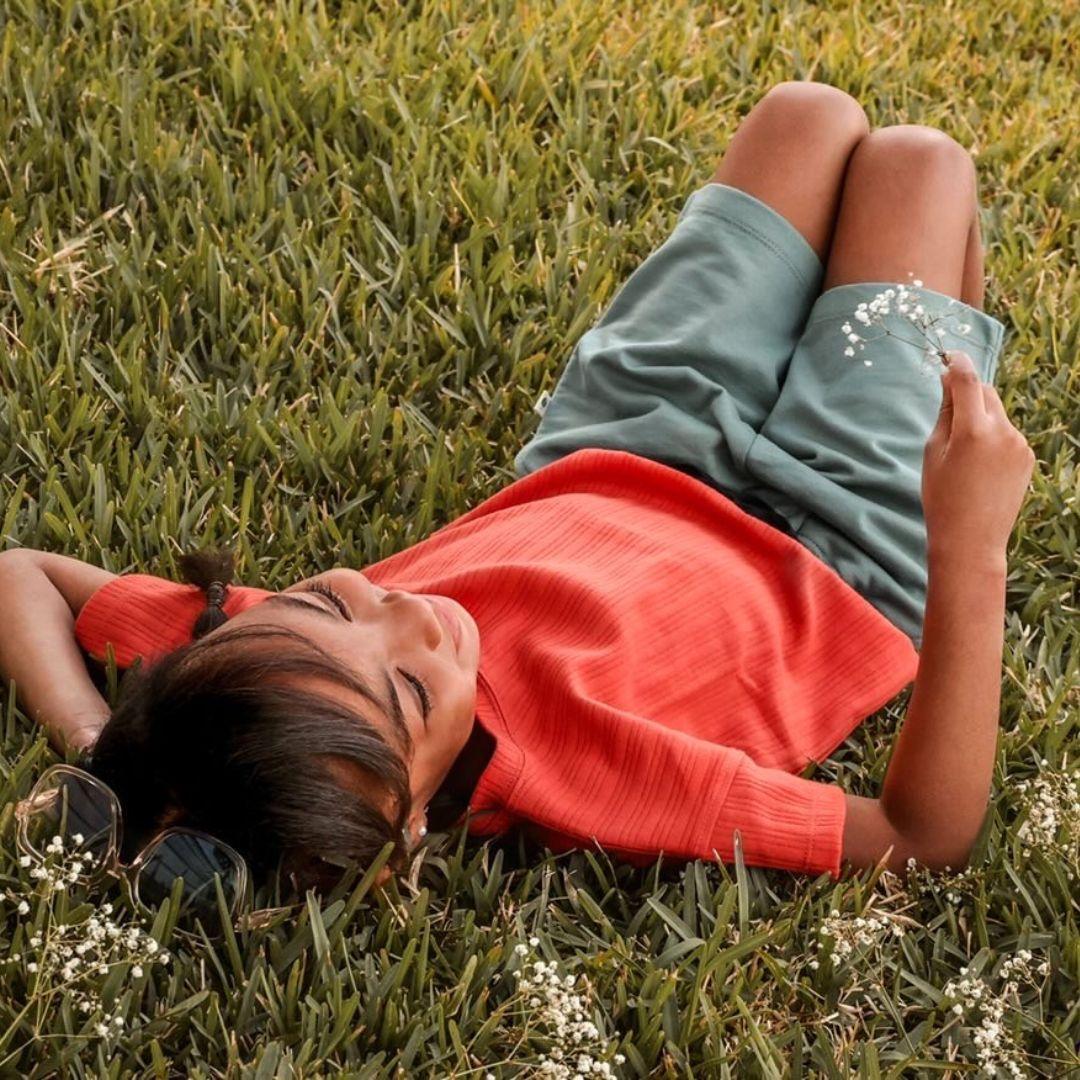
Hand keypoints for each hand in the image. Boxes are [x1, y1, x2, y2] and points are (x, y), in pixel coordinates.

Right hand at [922, 350, 1036, 559]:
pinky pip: (1007, 434)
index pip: (968, 381)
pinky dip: (991, 436)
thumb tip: (949, 384)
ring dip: (980, 417)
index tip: (948, 356)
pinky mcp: (1027, 456)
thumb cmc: (942, 498)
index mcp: (973, 430)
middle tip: (946, 405)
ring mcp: (1019, 444)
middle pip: (986, 393)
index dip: (957, 364)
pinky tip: (977, 464)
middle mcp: (1003, 432)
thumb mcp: (933, 453)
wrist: (971, 540)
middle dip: (968, 392)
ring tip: (961, 450)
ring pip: (997, 414)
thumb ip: (945, 414)